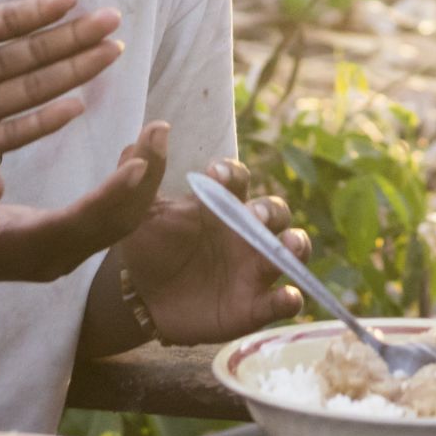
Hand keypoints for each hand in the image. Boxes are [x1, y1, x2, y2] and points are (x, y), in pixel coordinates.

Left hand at [0, 0, 126, 198]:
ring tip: (108, 55)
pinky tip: (75, 106)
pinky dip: (43, 122)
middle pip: (32, 56)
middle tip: (114, 23)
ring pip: (32, 91)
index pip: (6, 24)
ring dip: (71, 74)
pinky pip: (10, 135)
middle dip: (72, 39)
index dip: (39, 11)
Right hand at [0, 122, 167, 292]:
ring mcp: (64, 253)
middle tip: (160, 128)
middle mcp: (56, 256)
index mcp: (28, 248)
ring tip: (155, 134)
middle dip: (144, 179)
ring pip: (119, 223)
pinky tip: (133, 157)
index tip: (141, 160)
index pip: (82, 222)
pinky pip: (109, 219)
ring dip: (142, 181)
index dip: (114, 193)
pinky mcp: (66, 244)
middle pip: (115, 223)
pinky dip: (128, 188)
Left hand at [104, 157, 308, 344]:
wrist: (141, 301)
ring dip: (296, 245)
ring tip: (289, 246)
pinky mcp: (254, 307)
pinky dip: (290, 299)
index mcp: (220, 205)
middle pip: (275, 212)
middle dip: (270, 210)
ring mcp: (254, 269)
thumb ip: (142, 173)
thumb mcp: (139, 212)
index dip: (232, 174)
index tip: (215, 175)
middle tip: (253, 214)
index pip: (237, 180)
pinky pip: (282, 302)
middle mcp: (245, 233)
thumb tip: (154, 128)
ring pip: (291, 251)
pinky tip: (288, 297)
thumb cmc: (148, 248)